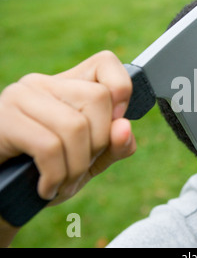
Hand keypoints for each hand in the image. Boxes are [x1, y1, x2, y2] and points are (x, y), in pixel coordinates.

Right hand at [0, 51, 136, 204]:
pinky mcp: (3, 119)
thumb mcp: (89, 162)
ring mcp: (21, 97)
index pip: (105, 63)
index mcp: (68, 86)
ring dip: (77, 167)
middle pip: (98, 98)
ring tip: (63, 183)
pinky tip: (46, 187)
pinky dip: (56, 176)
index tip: (117, 123)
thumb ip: (114, 146)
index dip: (121, 89)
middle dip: (99, 143)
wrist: (1, 194)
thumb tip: (124, 128)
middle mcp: (43, 83)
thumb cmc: (45, 173)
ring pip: (75, 125)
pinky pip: (49, 146)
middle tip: (81, 167)